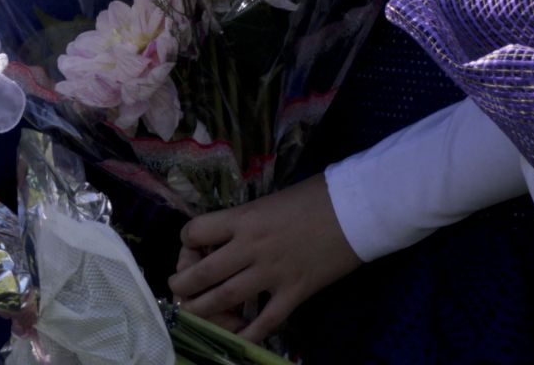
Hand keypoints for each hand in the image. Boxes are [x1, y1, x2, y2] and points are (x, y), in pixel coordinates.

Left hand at [168, 174, 359, 341]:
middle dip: (182, 285)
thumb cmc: (314, 197)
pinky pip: (266, 320)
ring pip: (225, 298)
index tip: (192, 247)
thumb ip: (246, 220)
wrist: (356, 210)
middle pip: (203, 272)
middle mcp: (250, 247)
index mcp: (242, 219)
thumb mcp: (269, 200)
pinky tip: (236, 337)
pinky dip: (248, 332)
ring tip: (191, 313)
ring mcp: (272, 273)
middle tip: (177, 290)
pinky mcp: (296, 292)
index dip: (186, 241)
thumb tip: (228, 235)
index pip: (195, 232)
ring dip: (202, 310)